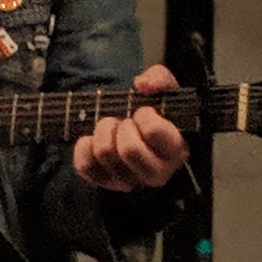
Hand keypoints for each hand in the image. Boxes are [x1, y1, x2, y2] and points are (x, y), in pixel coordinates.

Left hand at [72, 64, 188, 190]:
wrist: (136, 128)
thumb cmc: (155, 113)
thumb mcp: (164, 90)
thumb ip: (159, 79)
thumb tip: (142, 84)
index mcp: (176, 151)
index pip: (154, 131)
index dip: (145, 115)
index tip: (145, 112)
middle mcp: (155, 174)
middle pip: (129, 149)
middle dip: (122, 125)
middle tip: (126, 121)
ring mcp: (128, 182)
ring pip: (105, 153)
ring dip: (103, 130)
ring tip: (112, 127)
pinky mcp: (103, 182)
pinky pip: (84, 164)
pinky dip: (84, 145)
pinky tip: (96, 139)